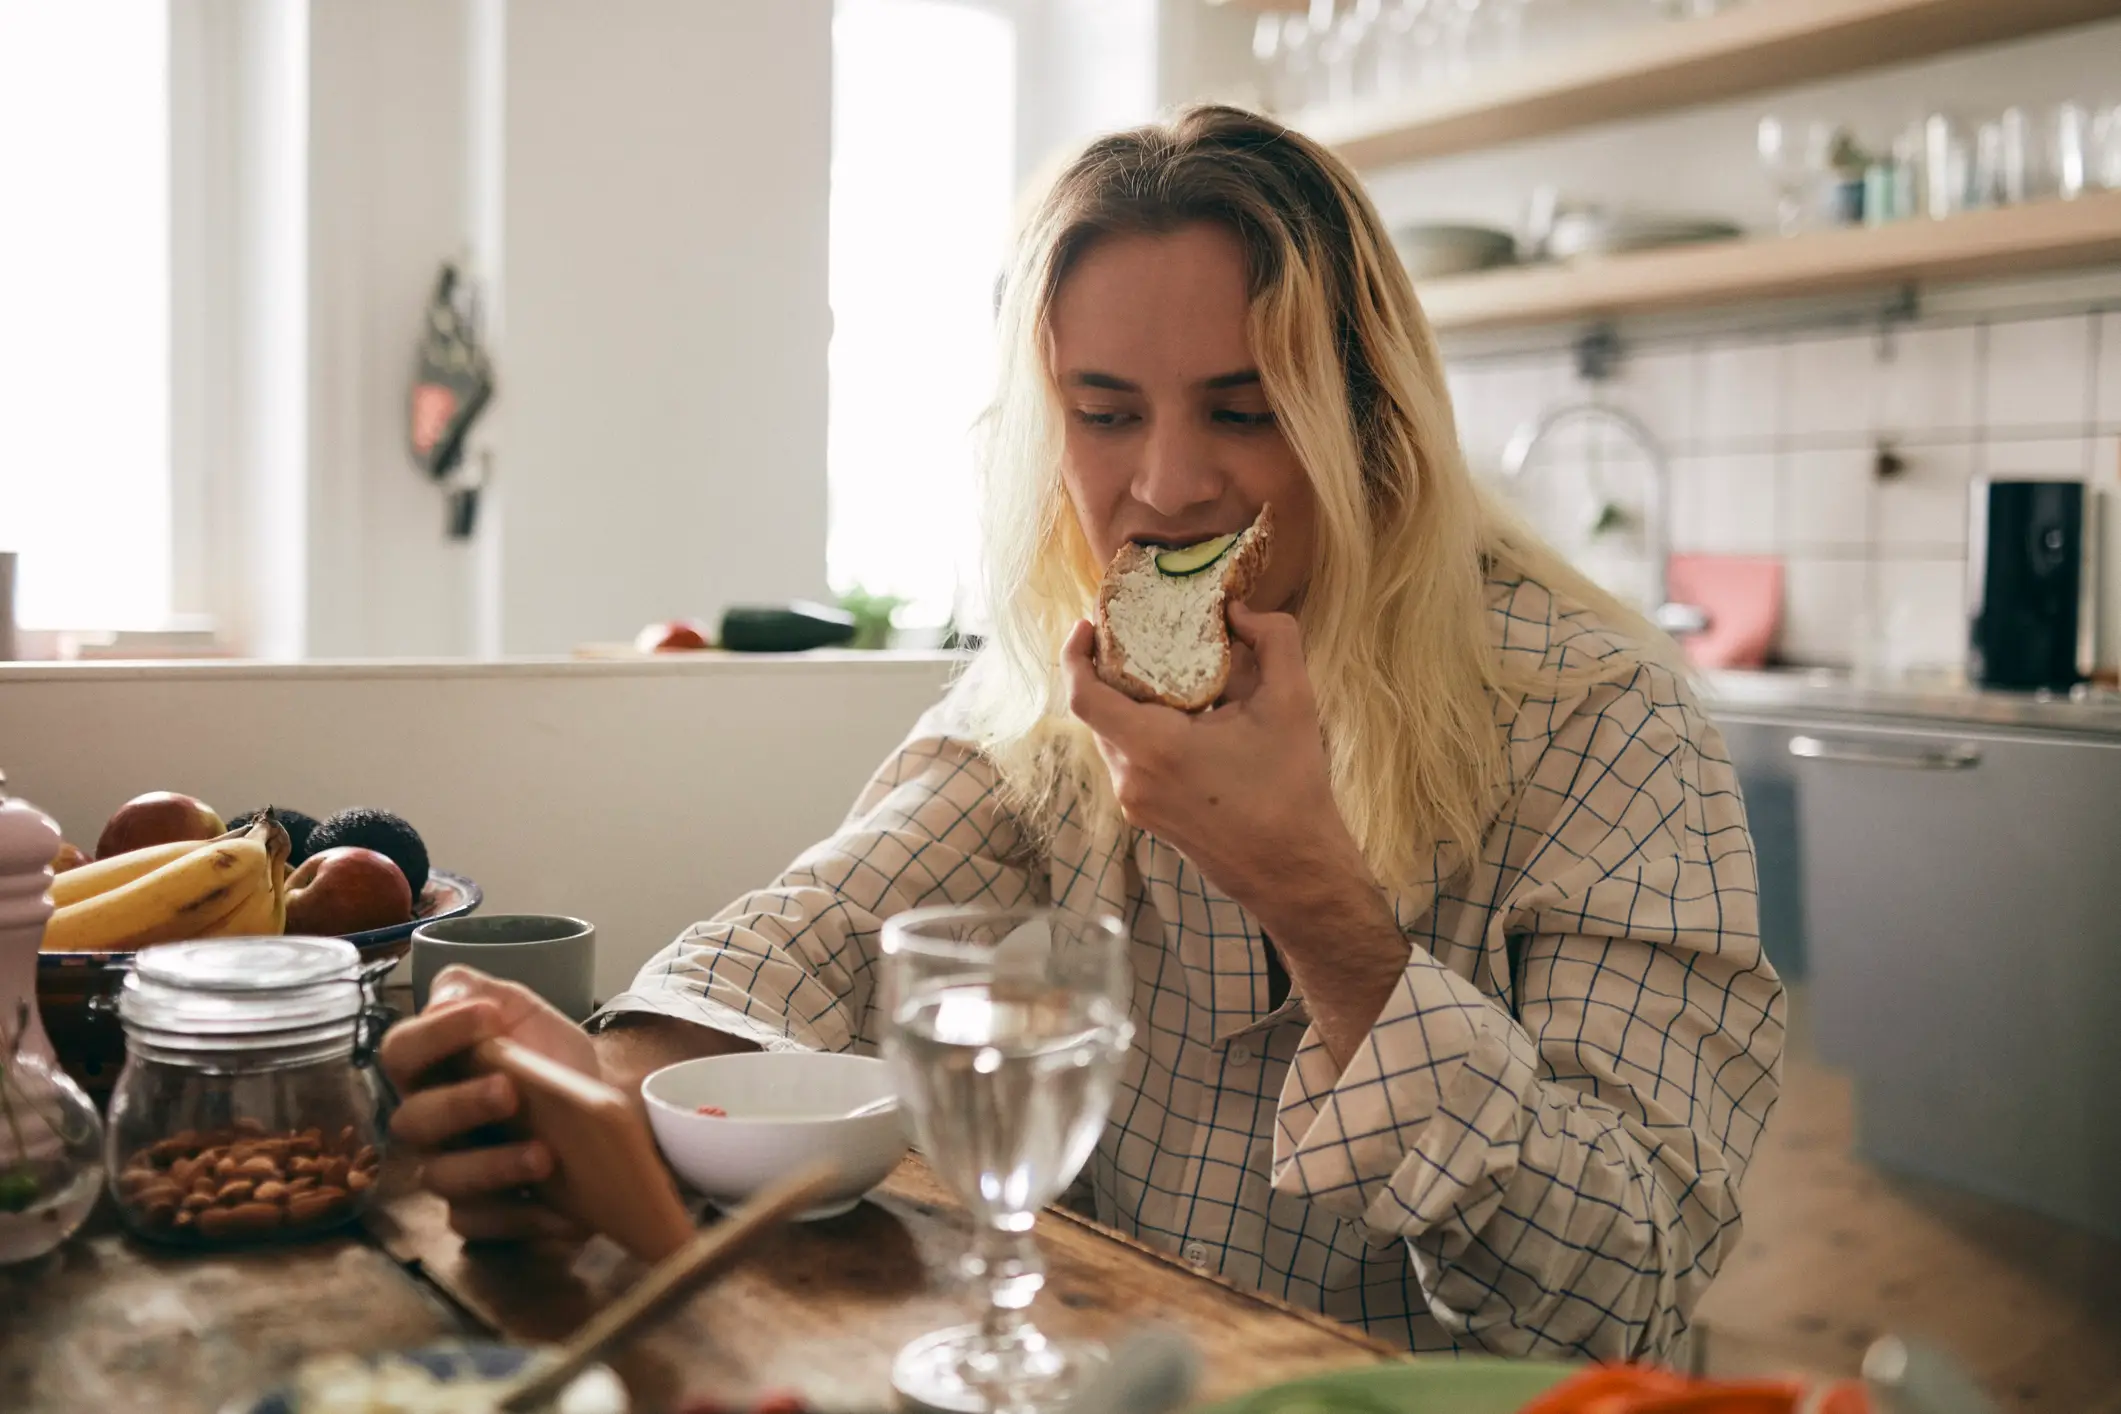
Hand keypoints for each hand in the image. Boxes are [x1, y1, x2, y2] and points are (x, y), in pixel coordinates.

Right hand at [378, 965, 595, 1243]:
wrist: (601, 1102)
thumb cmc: (546, 1055)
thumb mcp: (520, 1010)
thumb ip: (477, 992)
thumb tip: (446, 996)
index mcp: (428, 1069)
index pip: (400, 1051)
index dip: (435, 1034)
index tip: (488, 1015)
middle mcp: (428, 1123)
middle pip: (413, 1121)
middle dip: (460, 1105)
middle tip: (510, 1090)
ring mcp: (449, 1171)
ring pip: (443, 1179)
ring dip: (492, 1167)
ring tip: (544, 1155)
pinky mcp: (479, 1214)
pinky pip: (478, 1225)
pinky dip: (519, 1219)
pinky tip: (559, 1208)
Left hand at [1062, 603, 1369, 911]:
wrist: (1294, 871)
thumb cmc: (1292, 790)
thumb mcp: (1293, 703)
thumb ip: (1273, 639)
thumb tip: (1240, 611)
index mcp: (1154, 747)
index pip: (1084, 696)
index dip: (1075, 656)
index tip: (1086, 625)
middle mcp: (1132, 778)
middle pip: (1096, 713)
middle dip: (1108, 672)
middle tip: (1133, 637)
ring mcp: (1136, 803)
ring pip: (1112, 738)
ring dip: (1126, 703)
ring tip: (1161, 673)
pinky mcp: (1147, 817)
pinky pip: (1128, 762)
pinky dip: (1140, 732)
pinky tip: (1181, 718)